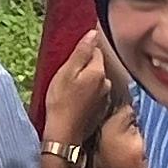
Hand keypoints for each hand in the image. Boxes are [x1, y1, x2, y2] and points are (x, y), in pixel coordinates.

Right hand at [40, 27, 118, 147]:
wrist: (64, 133)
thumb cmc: (61, 102)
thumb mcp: (66, 72)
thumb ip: (81, 52)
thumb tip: (93, 34)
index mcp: (98, 72)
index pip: (96, 51)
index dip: (82, 52)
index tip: (70, 59)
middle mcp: (106, 83)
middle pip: (97, 66)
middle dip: (84, 67)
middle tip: (67, 75)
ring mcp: (105, 98)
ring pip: (96, 81)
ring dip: (86, 81)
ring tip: (70, 89)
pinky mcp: (101, 109)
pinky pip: (95, 94)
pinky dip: (87, 94)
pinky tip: (76, 101)